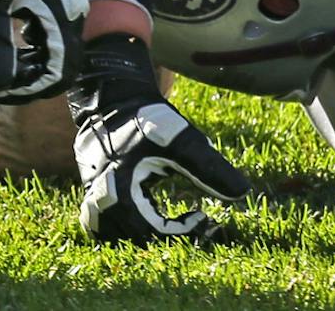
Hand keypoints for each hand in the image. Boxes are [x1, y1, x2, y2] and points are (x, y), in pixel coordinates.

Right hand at [71, 33, 249, 243]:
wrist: (112, 95)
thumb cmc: (146, 117)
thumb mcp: (182, 140)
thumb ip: (210, 168)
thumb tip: (242, 193)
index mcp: (120, 188)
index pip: (153, 232)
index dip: (184, 232)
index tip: (203, 216)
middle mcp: (100, 196)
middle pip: (132, 240)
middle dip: (164, 239)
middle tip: (191, 227)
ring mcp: (92, 193)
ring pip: (112, 234)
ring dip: (141, 235)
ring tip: (169, 225)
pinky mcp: (92, 188)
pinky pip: (104, 220)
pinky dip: (127, 225)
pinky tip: (151, 212)